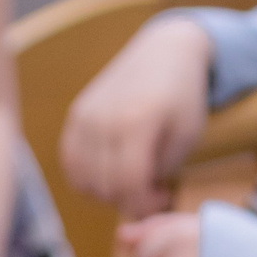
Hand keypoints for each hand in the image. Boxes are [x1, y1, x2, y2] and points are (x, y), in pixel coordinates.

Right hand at [62, 17, 213, 216]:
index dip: (145, 205)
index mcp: (137, 121)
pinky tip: (111, 171)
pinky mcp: (76, 114)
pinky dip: (86, 177)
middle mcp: (104, 118)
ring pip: (82, 180)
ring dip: (107, 193)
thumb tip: (135, 201)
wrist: (164, 51)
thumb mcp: (186, 135)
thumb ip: (160, 172)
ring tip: (132, 180)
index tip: (163, 198)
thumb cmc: (183, 96)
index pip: (128, 184)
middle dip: (130, 201)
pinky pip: (70, 161)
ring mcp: (85, 115)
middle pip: (105, 187)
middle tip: (152, 191)